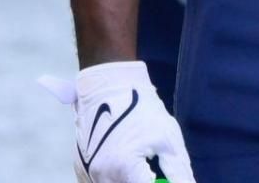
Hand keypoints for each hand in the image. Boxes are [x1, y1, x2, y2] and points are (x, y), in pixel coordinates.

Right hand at [39, 62, 194, 182]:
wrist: (107, 86)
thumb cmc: (142, 109)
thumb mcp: (168, 138)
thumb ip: (178, 171)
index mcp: (125, 168)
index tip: (161, 178)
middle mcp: (102, 175)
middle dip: (142, 181)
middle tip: (151, 172)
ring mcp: (88, 173)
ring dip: (127, 181)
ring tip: (139, 167)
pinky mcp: (80, 169)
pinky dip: (112, 180)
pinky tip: (123, 170)